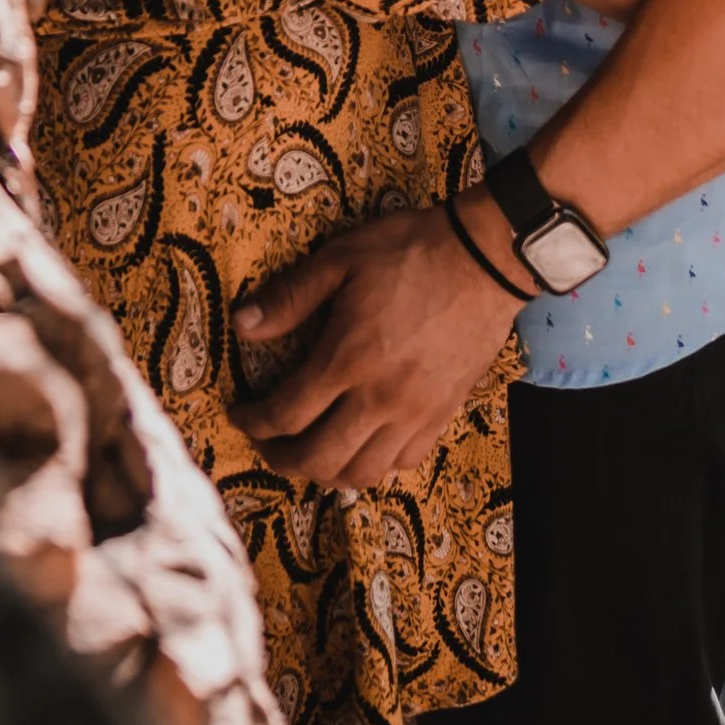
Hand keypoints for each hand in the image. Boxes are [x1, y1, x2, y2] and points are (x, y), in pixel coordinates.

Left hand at [230, 206, 520, 489]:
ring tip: (311, 451)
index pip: (286, 414)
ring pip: (362, 473)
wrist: (485, 259)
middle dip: (281, 458)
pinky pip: (403, 462)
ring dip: (326, 472)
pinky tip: (362, 444)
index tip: (238, 413)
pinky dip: (374, 465)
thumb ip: (290, 296)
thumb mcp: (341, 258)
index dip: (252, 422)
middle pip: (318, 458)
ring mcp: (415, 413)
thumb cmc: (410, 251)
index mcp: (347, 359)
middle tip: (267, 441)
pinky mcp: (443, 415)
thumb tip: (242, 325)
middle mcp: (379, 398)